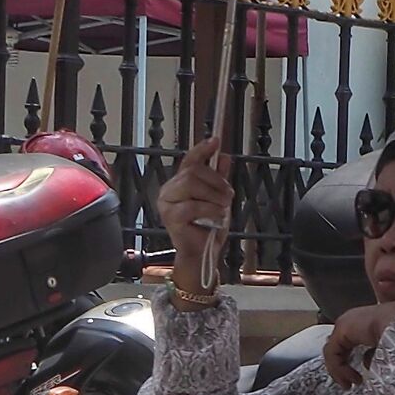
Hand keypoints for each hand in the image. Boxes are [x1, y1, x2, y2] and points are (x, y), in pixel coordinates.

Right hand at [158, 134, 231, 269]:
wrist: (204, 253)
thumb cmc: (208, 228)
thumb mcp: (219, 200)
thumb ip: (219, 179)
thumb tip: (224, 157)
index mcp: (180, 183)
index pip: (189, 161)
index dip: (202, 149)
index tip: (215, 140)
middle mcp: (169, 190)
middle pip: (193, 171)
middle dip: (216, 182)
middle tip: (228, 196)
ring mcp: (167, 203)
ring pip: (191, 184)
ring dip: (214, 196)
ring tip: (222, 208)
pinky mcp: (170, 217)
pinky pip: (193, 205)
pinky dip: (210, 210)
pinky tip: (216, 217)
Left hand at [322, 300, 394, 387]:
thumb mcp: (394, 348)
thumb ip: (378, 354)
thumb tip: (367, 363)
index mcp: (372, 318)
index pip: (355, 339)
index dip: (354, 358)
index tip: (360, 375)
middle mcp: (357, 318)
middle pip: (342, 345)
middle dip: (344, 365)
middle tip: (351, 382)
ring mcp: (348, 322)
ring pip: (335, 350)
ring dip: (341, 370)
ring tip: (349, 384)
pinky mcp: (342, 329)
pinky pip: (332, 353)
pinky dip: (338, 369)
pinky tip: (350, 379)